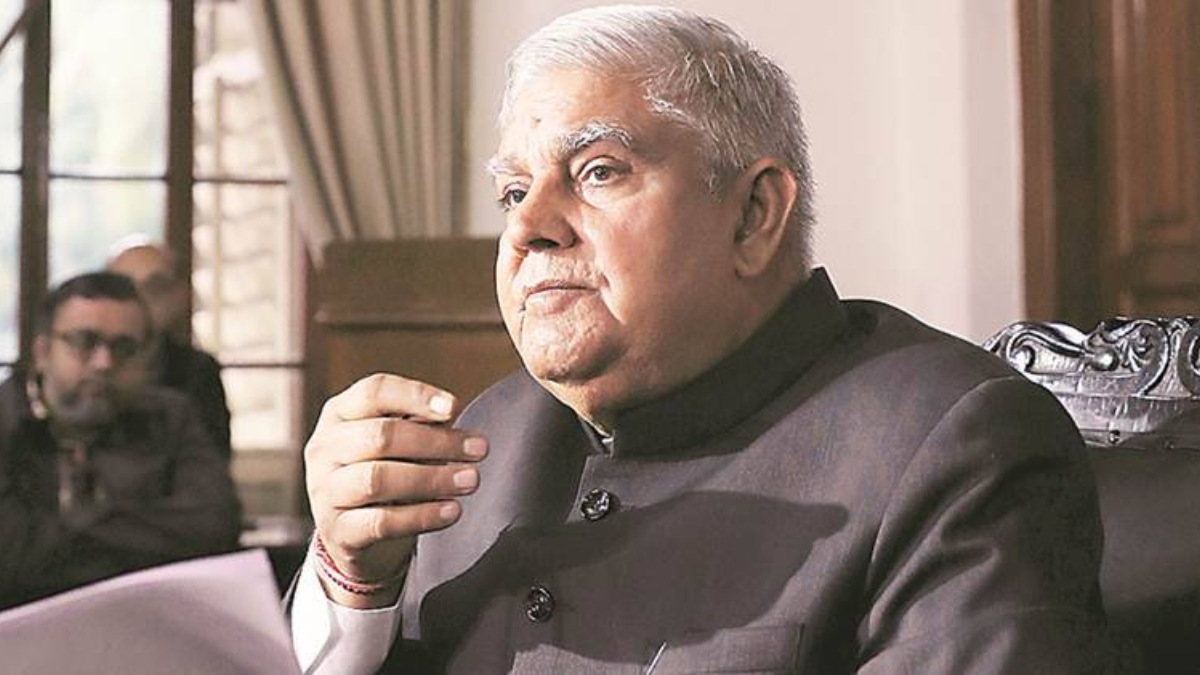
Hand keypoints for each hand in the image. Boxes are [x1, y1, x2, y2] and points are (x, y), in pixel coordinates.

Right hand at [304, 373, 487, 607]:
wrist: (350, 532)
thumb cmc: (380, 471)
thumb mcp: (393, 442)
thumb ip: (418, 425)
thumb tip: (451, 415)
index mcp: (340, 414)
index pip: (374, 392)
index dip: (415, 396)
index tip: (454, 408)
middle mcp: (325, 449)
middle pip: (380, 436)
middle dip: (436, 442)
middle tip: (478, 449)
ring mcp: (325, 491)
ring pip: (376, 479)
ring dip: (431, 478)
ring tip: (470, 479)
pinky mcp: (336, 530)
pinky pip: (380, 522)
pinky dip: (421, 516)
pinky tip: (451, 511)